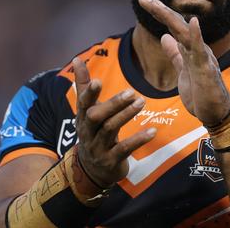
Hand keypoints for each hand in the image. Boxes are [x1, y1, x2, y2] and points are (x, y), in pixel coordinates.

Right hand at [72, 57, 156, 187]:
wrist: (92, 170)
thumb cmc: (93, 132)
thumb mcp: (86, 110)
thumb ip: (84, 85)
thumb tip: (76, 58)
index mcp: (82, 117)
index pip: (83, 103)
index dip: (90, 93)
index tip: (98, 81)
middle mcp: (87, 132)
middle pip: (96, 116)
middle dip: (113, 104)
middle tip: (132, 92)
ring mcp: (98, 147)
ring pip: (110, 130)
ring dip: (127, 115)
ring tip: (142, 103)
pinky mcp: (111, 160)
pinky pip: (125, 149)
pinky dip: (138, 139)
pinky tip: (153, 130)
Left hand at [137, 0, 229, 124]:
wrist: (216, 114)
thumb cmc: (201, 93)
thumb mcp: (182, 70)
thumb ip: (175, 54)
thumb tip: (164, 37)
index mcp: (190, 48)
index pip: (172, 26)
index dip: (159, 12)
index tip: (145, 0)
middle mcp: (197, 48)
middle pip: (176, 24)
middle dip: (159, 10)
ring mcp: (203, 57)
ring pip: (184, 33)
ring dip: (170, 18)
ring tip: (156, 5)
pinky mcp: (206, 69)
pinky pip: (201, 50)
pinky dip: (197, 35)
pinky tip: (194, 21)